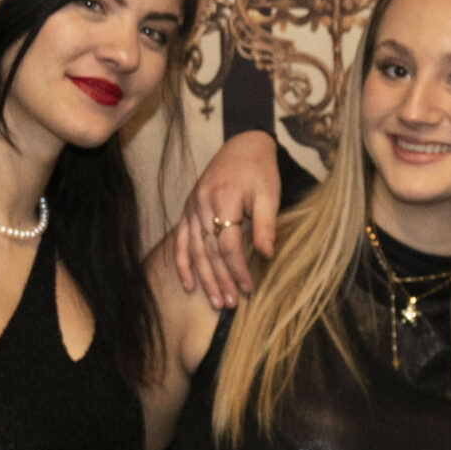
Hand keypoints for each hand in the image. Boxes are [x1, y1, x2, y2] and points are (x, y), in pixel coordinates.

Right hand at [172, 131, 281, 307]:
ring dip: (203, 278)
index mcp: (225, 198)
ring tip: (215, 301)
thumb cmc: (260, 170)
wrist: (243, 144)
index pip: (228, 244)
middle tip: (230, 304)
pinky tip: (188, 285)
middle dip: (220, 280)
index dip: (237, 269)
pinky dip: (183, 264)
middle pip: (209, 251)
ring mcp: (192, 207)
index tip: (248, 287)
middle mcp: (203, 204)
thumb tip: (267, 256)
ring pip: (194, 250)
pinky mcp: (188, 209)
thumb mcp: (269, 195)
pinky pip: (181, 241)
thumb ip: (265, 226)